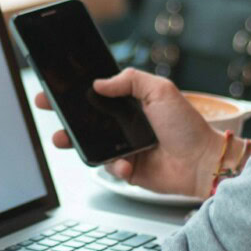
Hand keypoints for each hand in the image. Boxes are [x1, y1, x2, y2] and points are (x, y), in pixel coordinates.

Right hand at [34, 68, 224, 197]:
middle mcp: (126, 124)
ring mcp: (126, 147)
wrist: (203, 162)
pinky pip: (110, 167)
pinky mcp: (128, 170)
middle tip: (48, 107)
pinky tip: (127, 163)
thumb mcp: (161, 90)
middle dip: (65, 114)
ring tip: (63, 138)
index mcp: (132, 103)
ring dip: (75, 142)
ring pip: (92, 144)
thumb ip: (130, 80)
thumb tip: (99, 82)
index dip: (76, 90)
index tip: (56, 87)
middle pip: (88, 118)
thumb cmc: (187, 126)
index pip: (97, 94)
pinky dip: (115, 166)